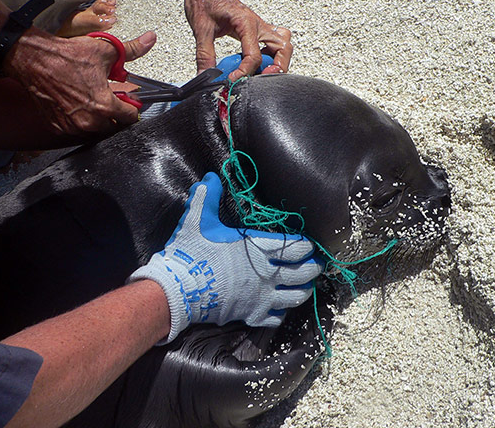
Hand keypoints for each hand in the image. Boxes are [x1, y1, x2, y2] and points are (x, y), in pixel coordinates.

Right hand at [3, 29, 156, 136]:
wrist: (33, 60)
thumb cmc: (66, 56)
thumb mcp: (106, 50)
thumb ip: (132, 50)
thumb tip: (150, 40)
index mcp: (104, 106)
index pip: (131, 117)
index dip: (131, 105)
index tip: (128, 99)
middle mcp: (90, 121)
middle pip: (115, 125)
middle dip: (116, 113)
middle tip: (110, 98)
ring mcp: (73, 127)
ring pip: (97, 129)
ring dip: (100, 118)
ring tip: (93, 99)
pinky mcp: (59, 127)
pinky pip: (78, 130)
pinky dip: (82, 120)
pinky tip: (79, 104)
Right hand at [129, 172, 321, 342]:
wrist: (177, 290)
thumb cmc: (191, 253)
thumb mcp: (197, 219)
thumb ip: (207, 196)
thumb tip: (211, 176)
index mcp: (258, 249)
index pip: (296, 247)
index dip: (307, 245)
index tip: (309, 244)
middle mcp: (266, 274)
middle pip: (304, 272)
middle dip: (314, 267)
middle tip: (317, 263)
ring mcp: (261, 297)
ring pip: (296, 297)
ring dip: (304, 290)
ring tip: (306, 285)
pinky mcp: (251, 315)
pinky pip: (277, 317)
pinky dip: (282, 311)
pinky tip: (281, 306)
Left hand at [182, 0, 292, 80]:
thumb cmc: (205, 0)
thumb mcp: (201, 30)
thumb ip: (205, 56)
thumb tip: (205, 77)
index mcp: (246, 23)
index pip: (254, 55)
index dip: (244, 72)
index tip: (233, 79)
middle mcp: (258, 24)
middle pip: (283, 48)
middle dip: (276, 67)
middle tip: (261, 78)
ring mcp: (261, 27)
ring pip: (284, 46)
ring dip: (279, 62)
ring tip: (263, 73)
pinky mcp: (258, 30)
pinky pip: (276, 44)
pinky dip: (274, 56)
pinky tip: (259, 63)